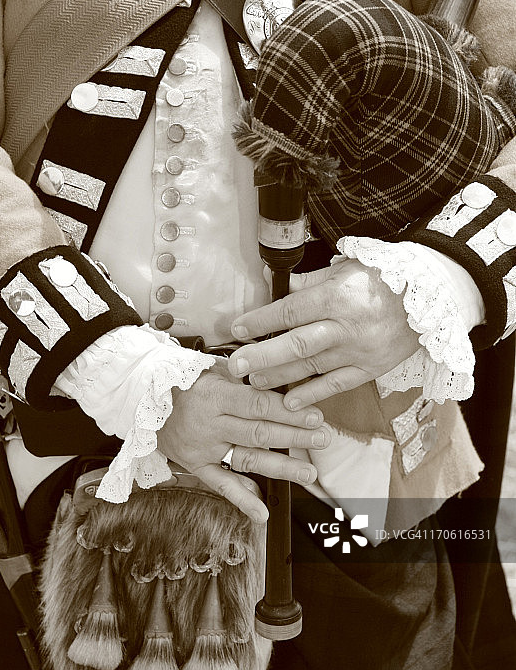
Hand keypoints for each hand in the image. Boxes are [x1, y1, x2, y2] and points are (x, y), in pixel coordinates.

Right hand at [156, 360, 330, 521]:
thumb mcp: (211, 369)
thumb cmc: (182, 380)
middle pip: (259, 433)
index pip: (259, 406)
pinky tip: (262, 512)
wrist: (139, 397)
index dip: (288, 412)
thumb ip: (242, 378)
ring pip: (247, 459)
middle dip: (295, 437)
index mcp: (215, 397)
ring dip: (280, 468)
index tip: (314, 416)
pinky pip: (221, 485)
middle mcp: (210, 425)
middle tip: (322, 439)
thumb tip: (276, 380)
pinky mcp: (196, 465)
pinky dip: (242, 500)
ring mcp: (204, 449)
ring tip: (308, 473)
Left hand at [228, 258, 419, 408]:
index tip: (237, 328)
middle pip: (296, 345)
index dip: (261, 321)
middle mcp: (345, 327)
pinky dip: (313, 394)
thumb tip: (276, 282)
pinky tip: (290, 401)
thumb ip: (310, 280)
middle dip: (262, 356)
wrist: (432, 297)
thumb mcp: (346, 268)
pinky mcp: (370, 368)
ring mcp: (358, 351)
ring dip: (280, 376)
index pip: (290, 311)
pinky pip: (337, 385)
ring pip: (312, 368)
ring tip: (253, 381)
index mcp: (337, 297)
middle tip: (236, 366)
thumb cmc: (384, 278)